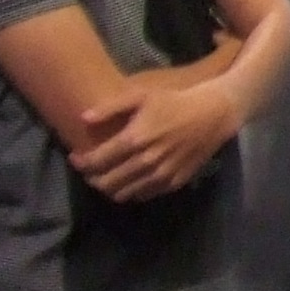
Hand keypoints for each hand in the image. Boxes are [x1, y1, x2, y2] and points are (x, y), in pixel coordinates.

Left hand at [70, 76, 238, 203]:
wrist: (214, 114)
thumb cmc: (174, 101)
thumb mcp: (141, 95)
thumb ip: (110, 107)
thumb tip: (83, 119)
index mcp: (134, 140)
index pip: (97, 162)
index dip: (81, 163)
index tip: (76, 158)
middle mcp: (145, 162)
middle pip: (107, 182)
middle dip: (92, 178)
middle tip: (89, 171)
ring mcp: (160, 175)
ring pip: (123, 194)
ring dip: (110, 189)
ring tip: (107, 178)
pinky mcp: (174, 183)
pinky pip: (144, 195)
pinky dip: (131, 191)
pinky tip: (130, 181)